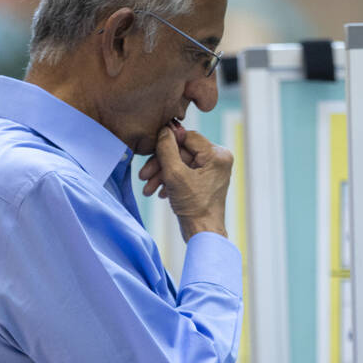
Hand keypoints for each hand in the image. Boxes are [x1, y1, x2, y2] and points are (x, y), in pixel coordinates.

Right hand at [138, 123, 232, 241]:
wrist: (202, 233)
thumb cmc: (194, 207)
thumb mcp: (174, 174)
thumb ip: (167, 148)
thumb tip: (164, 129)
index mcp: (217, 154)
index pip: (187, 137)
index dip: (167, 143)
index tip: (150, 152)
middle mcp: (218, 159)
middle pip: (182, 152)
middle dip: (161, 164)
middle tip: (143, 176)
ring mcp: (212, 171)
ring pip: (180, 163)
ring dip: (162, 174)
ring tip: (147, 188)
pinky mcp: (204, 181)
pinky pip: (184, 173)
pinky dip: (170, 181)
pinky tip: (159, 193)